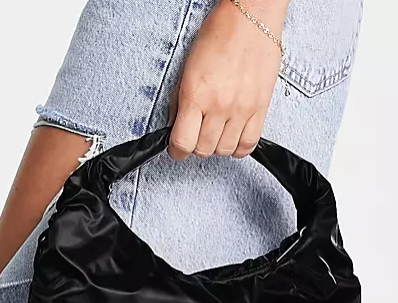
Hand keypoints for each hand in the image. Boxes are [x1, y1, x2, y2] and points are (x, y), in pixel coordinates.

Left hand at [167, 0, 287, 160]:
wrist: (250, 18)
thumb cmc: (219, 35)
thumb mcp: (186, 68)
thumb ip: (179, 102)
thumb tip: (175, 126)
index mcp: (196, 94)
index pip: (182, 142)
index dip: (176, 151)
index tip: (177, 149)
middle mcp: (219, 105)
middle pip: (203, 150)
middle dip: (195, 146)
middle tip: (196, 135)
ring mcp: (241, 109)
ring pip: (225, 150)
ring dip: (216, 146)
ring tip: (214, 132)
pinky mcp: (260, 108)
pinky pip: (248, 144)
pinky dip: (238, 147)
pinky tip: (232, 136)